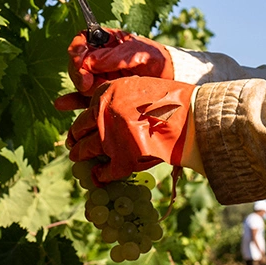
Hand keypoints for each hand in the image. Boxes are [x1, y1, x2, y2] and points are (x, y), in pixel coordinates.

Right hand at [54, 29, 173, 110]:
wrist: (171, 79)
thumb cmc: (156, 59)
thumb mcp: (136, 53)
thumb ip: (113, 57)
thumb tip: (88, 63)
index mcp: (106, 43)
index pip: (83, 41)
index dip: (77, 50)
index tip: (80, 61)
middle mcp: (100, 59)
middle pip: (78, 63)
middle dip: (78, 72)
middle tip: (87, 83)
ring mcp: (101, 77)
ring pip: (80, 81)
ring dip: (79, 87)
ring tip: (87, 92)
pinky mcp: (103, 94)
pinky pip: (84, 97)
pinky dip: (72, 101)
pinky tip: (61, 104)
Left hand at [65, 76, 195, 183]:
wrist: (193, 115)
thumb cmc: (172, 100)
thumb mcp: (139, 88)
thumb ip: (119, 99)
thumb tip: (103, 114)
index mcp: (107, 93)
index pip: (86, 110)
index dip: (83, 122)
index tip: (79, 129)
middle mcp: (104, 113)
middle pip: (80, 129)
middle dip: (75, 139)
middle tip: (72, 146)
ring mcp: (112, 137)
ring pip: (87, 149)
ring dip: (80, 155)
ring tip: (77, 159)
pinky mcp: (123, 158)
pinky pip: (105, 171)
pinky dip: (101, 175)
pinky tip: (98, 177)